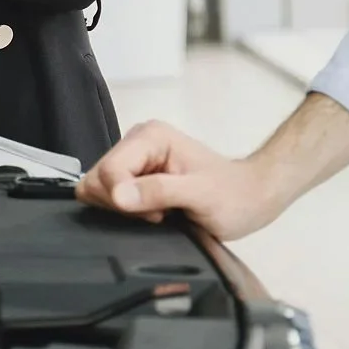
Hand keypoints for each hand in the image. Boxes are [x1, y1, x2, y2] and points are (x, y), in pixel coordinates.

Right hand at [76, 122, 285, 241]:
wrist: (250, 196)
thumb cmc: (233, 195)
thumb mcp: (200, 196)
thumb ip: (159, 192)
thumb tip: (119, 196)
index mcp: (150, 136)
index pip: (107, 171)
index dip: (123, 199)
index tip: (156, 211)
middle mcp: (137, 141)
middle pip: (97, 180)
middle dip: (122, 204)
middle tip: (159, 212)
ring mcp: (134, 158)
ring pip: (99, 190)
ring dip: (125, 209)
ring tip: (159, 211)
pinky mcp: (134, 175)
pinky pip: (109, 197)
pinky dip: (127, 211)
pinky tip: (154, 212)